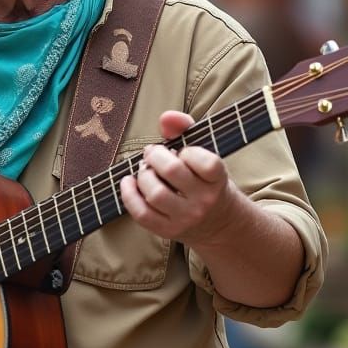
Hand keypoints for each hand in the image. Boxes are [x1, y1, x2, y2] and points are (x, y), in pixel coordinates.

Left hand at [119, 110, 238, 247]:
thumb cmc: (206, 182)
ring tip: (145, 169)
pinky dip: (129, 195)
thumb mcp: (204, 155)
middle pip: (173, 172)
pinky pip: (142, 213)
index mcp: (217, 180)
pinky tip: (128, 182)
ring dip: (143, 175)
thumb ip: (186, 130)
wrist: (219, 225)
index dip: (189, 151)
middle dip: (155, 156)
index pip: (207, 163)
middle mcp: (204, 201)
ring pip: (155, 193)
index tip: (182, 151)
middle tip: (152, 153)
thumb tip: (166, 116)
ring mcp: (186, 218)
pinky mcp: (168, 231)